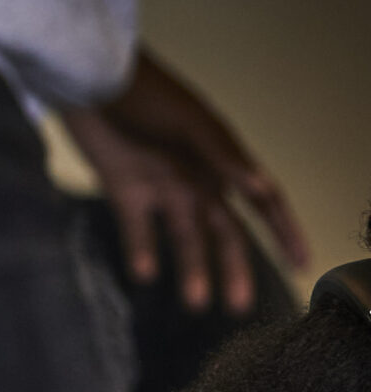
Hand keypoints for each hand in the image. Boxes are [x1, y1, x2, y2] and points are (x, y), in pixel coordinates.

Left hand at [60, 47, 306, 314]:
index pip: (263, 204)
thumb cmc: (148, 95)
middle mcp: (198, 180)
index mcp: (223, 162)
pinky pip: (138, 233)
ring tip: (194, 304)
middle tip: (237, 307)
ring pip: (184, 239)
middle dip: (233, 268)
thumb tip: (260, 187)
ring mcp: (162, 189)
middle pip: (223, 233)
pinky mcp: (125, 194)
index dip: (284, 233)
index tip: (301, 266)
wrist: (90, 84)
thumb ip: (223, 155)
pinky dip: (143, 254)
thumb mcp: (189, 122)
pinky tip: (146, 275)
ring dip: (191, 270)